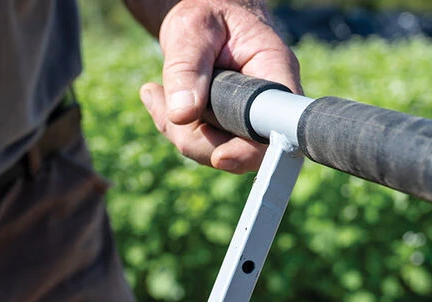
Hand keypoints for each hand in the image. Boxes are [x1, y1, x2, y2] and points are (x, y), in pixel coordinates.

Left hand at [139, 0, 300, 173]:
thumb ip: (187, 68)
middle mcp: (266, 105)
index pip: (275, 127)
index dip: (251, 151)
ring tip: (156, 93)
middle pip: (241, 150)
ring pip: (216, 152)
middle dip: (197, 138)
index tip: (220, 157)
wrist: (204, 18)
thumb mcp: (192, 30)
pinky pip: (201, 146)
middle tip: (159, 99)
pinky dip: (174, 129)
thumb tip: (182, 115)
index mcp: (273, 73)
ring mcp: (247, 122)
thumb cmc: (206, 12)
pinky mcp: (228, 130)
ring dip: (178, 131)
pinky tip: (157, 98)